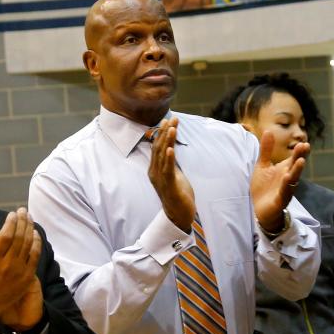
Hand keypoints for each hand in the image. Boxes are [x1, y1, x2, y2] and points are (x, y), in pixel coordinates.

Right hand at [0, 207, 43, 328]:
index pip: (5, 236)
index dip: (10, 223)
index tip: (12, 214)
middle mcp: (7, 264)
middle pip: (19, 237)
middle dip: (22, 221)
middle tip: (23, 210)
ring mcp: (19, 270)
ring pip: (28, 245)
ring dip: (30, 229)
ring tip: (30, 218)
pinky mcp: (27, 276)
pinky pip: (35, 256)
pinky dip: (36, 244)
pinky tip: (35, 234)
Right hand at [147, 118, 194, 232]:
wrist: (179, 214)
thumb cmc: (177, 194)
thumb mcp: (174, 174)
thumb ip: (172, 162)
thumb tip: (172, 148)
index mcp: (155, 169)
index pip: (157, 147)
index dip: (163, 133)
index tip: (169, 120)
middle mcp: (155, 172)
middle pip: (159, 148)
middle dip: (165, 133)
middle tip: (172, 119)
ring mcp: (160, 179)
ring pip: (163, 156)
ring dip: (168, 141)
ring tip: (172, 128)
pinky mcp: (169, 185)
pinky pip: (168, 170)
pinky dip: (169, 158)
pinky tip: (171, 148)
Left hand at [251, 131, 307, 232]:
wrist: (257, 210)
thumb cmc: (262, 188)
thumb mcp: (262, 166)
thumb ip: (266, 150)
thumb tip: (268, 131)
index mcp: (284, 169)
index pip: (294, 158)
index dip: (299, 151)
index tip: (304, 142)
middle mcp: (287, 179)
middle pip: (295, 166)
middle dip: (300, 157)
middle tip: (304, 146)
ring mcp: (285, 190)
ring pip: (292, 179)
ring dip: (296, 171)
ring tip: (300, 161)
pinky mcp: (279, 201)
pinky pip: (284, 192)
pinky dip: (286, 186)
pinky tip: (287, 177)